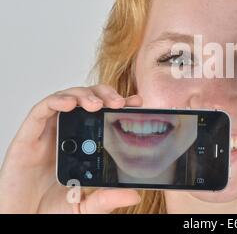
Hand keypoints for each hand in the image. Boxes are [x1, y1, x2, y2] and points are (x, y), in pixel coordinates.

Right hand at [0, 84, 142, 212]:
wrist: (21, 220)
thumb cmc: (50, 210)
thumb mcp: (84, 206)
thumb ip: (106, 199)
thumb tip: (134, 196)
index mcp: (84, 145)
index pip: (104, 115)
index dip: (120, 104)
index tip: (137, 102)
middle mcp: (68, 134)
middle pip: (88, 100)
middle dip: (105, 95)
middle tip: (119, 103)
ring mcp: (48, 133)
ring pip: (67, 98)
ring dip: (84, 95)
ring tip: (97, 105)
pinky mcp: (28, 136)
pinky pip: (42, 110)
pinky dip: (57, 101)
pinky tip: (70, 104)